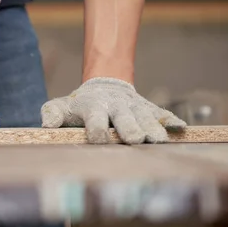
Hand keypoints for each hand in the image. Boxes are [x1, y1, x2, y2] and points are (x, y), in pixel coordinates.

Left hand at [40, 77, 185, 143]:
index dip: (96, 130)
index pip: (95, 120)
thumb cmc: (80, 105)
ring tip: (159, 140)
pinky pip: (161, 113)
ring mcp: (135, 107)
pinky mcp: (149, 108)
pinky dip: (170, 120)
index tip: (98, 140)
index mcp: (94, 107)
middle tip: (135, 139)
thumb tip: (46, 125)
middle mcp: (117, 107)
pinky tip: (181, 128)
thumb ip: (52, 113)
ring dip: (152, 128)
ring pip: (145, 117)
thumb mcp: (62, 106)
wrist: (104, 85)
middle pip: (125, 118)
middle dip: (129, 128)